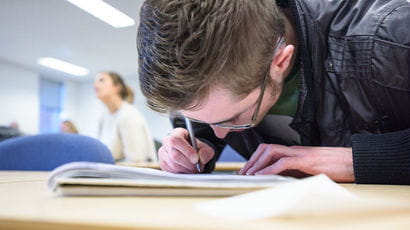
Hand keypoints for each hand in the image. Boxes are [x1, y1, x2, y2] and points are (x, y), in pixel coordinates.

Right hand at [158, 128, 214, 172]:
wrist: (192, 154)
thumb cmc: (197, 149)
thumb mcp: (205, 148)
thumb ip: (205, 152)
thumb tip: (201, 158)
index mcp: (177, 133)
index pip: (176, 140)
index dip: (186, 150)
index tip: (196, 158)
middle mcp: (167, 142)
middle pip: (174, 154)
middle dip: (188, 163)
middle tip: (197, 167)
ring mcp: (163, 153)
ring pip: (172, 164)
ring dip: (185, 169)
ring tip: (194, 169)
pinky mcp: (163, 163)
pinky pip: (171, 171)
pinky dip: (181, 173)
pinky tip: (187, 170)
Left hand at [239, 144, 354, 181]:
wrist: (355, 161)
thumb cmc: (336, 166)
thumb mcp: (311, 170)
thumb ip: (297, 172)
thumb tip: (282, 180)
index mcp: (296, 152)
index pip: (270, 150)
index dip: (255, 159)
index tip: (247, 170)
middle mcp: (295, 150)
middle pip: (266, 148)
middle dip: (252, 160)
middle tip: (242, 173)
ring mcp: (301, 153)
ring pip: (271, 152)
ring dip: (257, 163)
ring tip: (249, 174)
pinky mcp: (307, 160)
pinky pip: (284, 162)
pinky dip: (270, 168)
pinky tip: (263, 175)